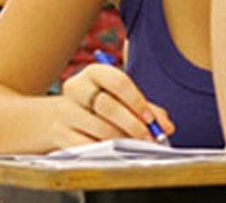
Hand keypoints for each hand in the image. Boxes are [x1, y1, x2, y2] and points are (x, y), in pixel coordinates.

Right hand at [54, 63, 173, 147]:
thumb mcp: (121, 101)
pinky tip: (115, 152)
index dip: (137, 101)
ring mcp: (66, 111)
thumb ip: (145, 109)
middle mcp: (77, 88)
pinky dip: (105, 151)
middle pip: (108, 105)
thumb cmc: (99, 108)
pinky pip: (87, 145)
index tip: (151, 120)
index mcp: (94, 73)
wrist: (62, 118)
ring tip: (134, 147)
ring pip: (99, 128)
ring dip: (122, 140)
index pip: (118, 81)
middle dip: (132, 124)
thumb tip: (165, 126)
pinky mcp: (60, 133)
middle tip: (149, 138)